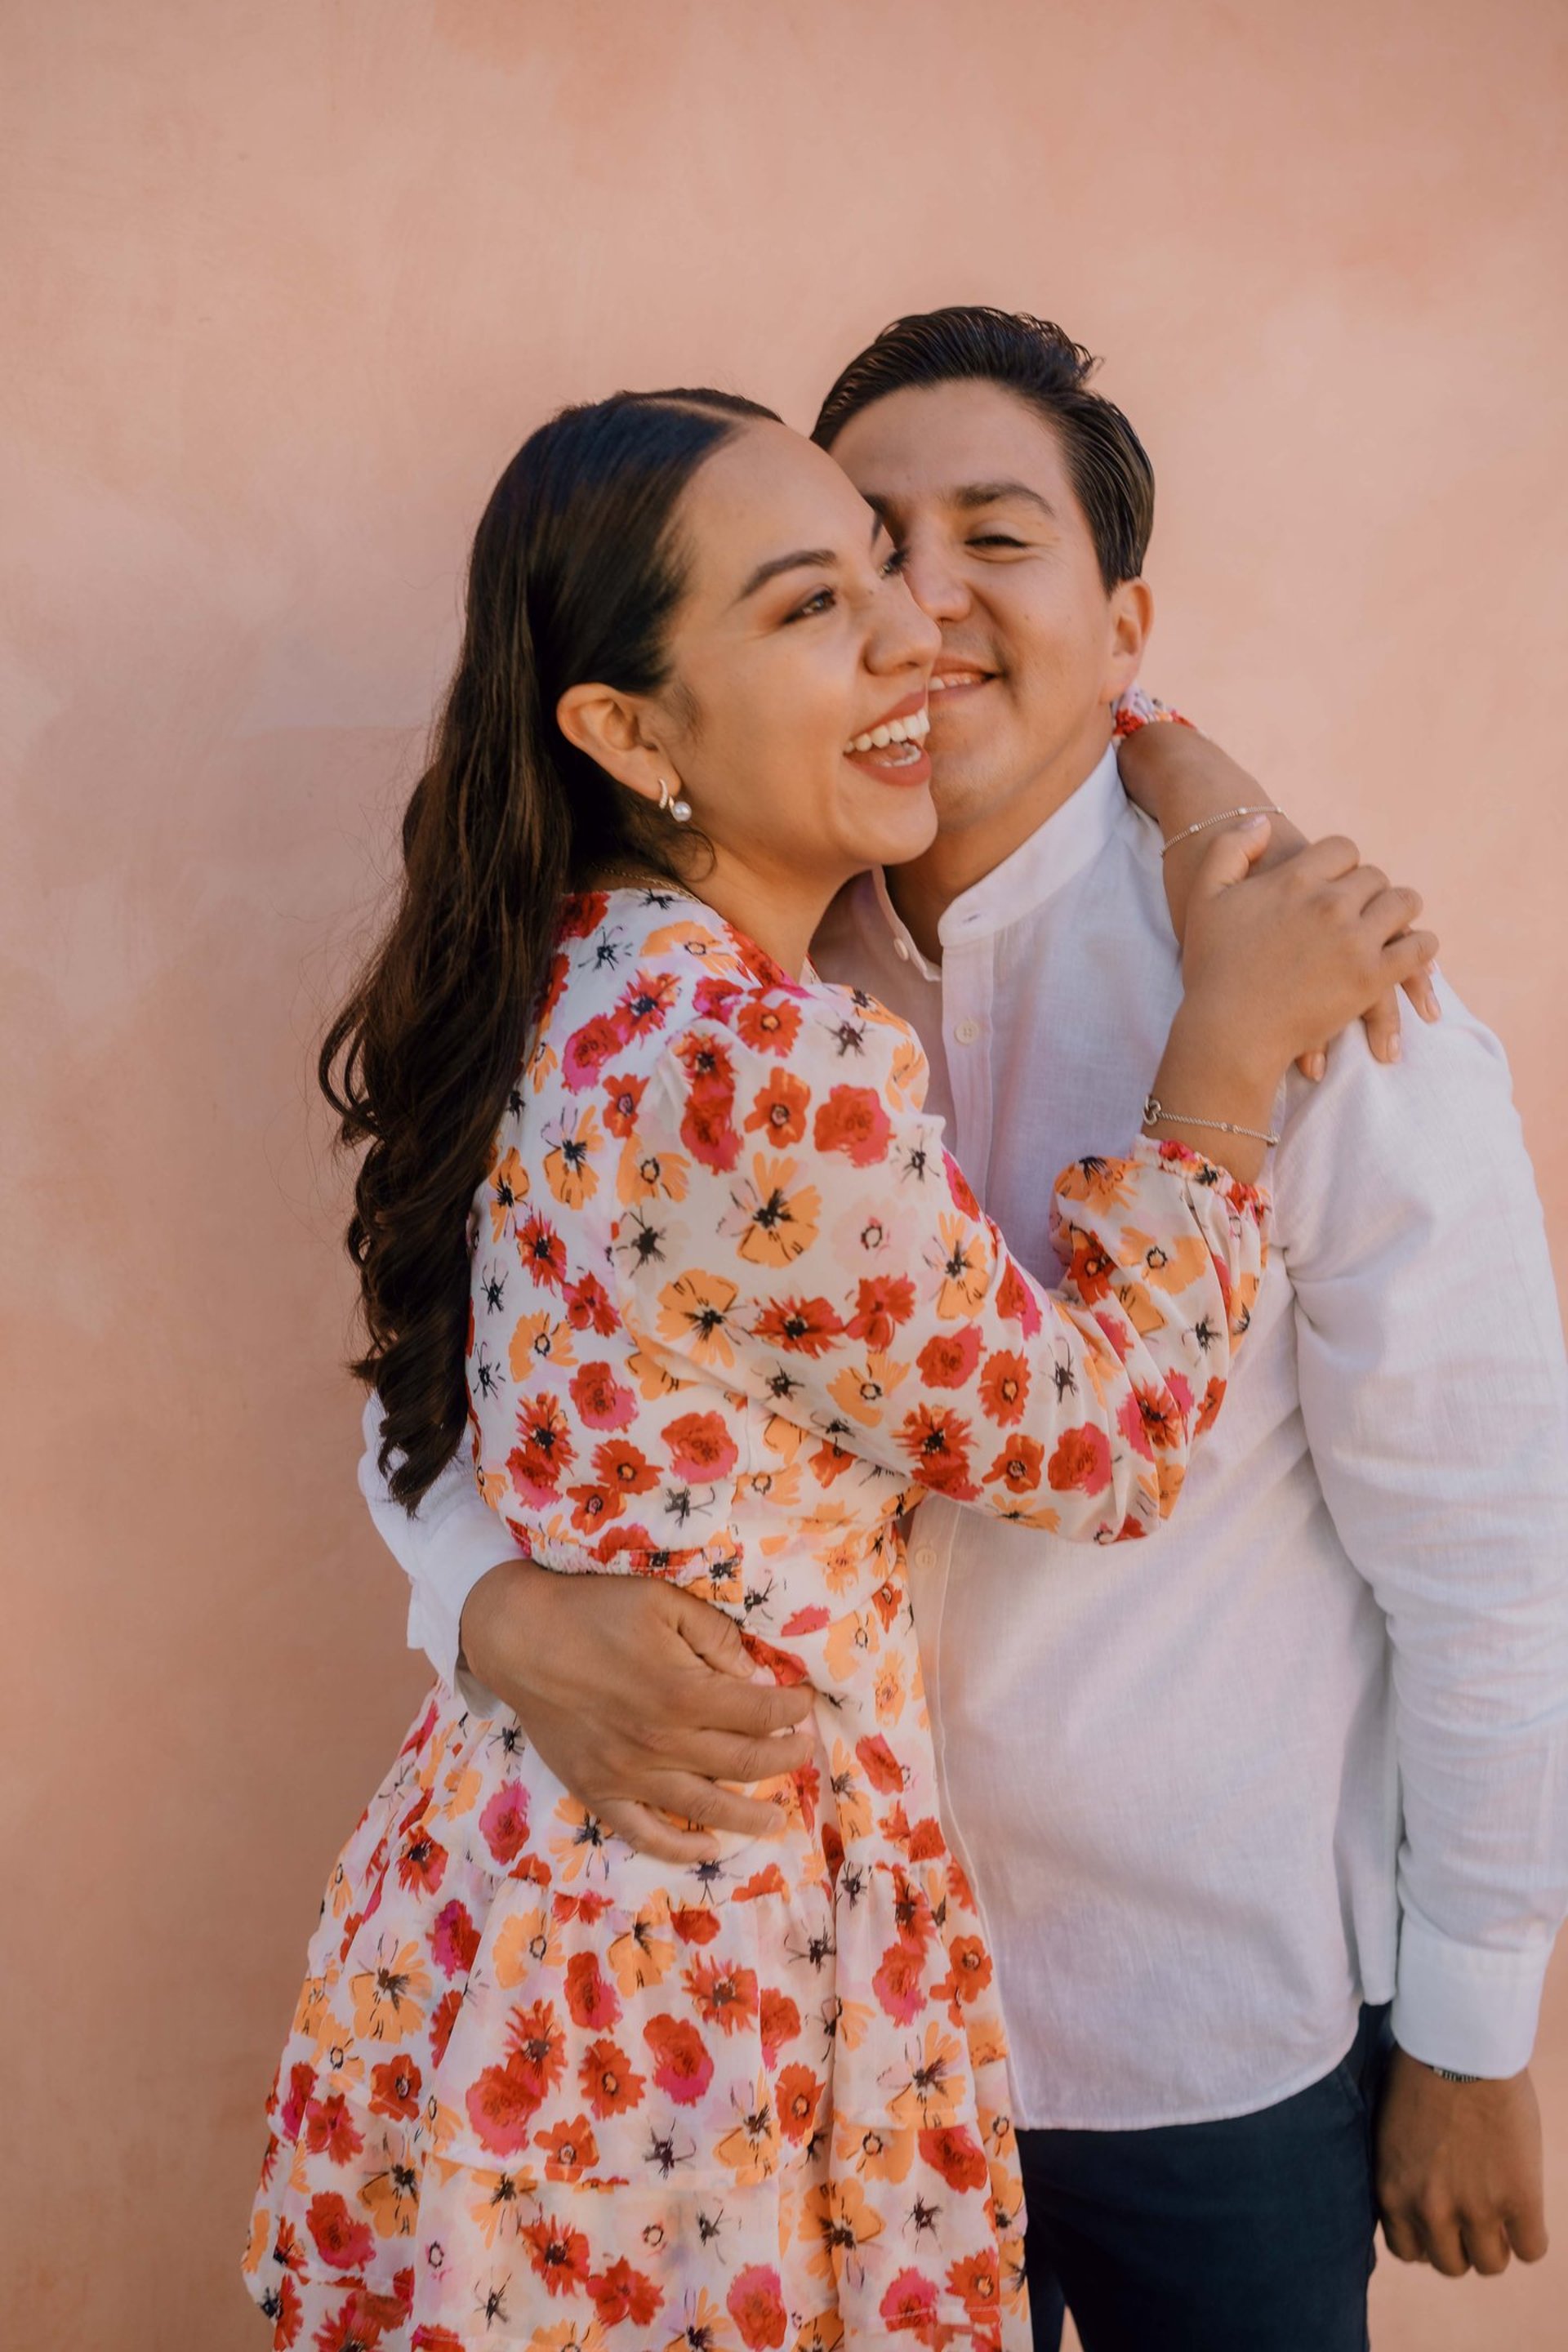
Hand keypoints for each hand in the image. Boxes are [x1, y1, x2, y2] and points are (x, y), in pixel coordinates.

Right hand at [459, 1558, 816, 1861]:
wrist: (518, 1637)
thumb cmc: (593, 1611)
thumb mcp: (662, 1602)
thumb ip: (715, 1636)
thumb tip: (754, 1674)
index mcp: (684, 1693)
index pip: (761, 1713)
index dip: (793, 1710)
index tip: (806, 1702)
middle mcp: (663, 1743)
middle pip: (745, 1764)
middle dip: (786, 1758)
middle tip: (804, 1749)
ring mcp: (630, 1776)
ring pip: (706, 1809)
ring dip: (751, 1816)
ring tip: (778, 1818)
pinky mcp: (599, 1792)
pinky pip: (645, 1834)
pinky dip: (681, 1849)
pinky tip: (709, 1848)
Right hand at [1176, 821, 1437, 1100]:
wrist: (1228, 1033)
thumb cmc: (1212, 969)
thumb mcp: (1204, 896)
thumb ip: (1231, 849)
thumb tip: (1263, 820)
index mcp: (1294, 878)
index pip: (1343, 849)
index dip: (1343, 865)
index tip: (1337, 884)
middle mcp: (1330, 902)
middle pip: (1375, 877)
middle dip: (1370, 892)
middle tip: (1362, 911)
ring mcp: (1354, 939)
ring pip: (1404, 904)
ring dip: (1400, 913)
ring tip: (1392, 927)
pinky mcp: (1371, 977)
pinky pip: (1417, 948)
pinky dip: (1421, 949)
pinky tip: (1413, 954)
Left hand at [1376, 2046, 1548, 2275]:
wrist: (1461, 2045)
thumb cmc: (1422, 2070)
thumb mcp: (1394, 2133)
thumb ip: (1403, 2173)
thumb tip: (1417, 2195)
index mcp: (1392, 2191)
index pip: (1408, 2251)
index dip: (1429, 2236)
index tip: (1441, 2218)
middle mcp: (1429, 2210)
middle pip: (1451, 2264)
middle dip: (1463, 2241)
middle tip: (1475, 2212)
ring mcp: (1475, 2209)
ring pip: (1490, 2263)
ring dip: (1497, 2241)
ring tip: (1501, 2210)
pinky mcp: (1518, 2199)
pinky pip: (1531, 2248)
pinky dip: (1530, 2234)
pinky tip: (1525, 2207)